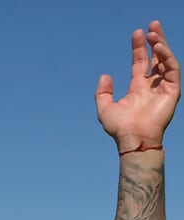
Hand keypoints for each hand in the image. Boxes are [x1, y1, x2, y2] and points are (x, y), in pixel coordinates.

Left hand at [97, 21, 179, 149]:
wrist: (133, 138)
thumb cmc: (120, 127)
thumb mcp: (105, 108)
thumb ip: (103, 92)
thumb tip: (105, 75)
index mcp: (138, 87)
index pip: (140, 62)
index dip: (139, 48)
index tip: (137, 33)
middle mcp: (152, 85)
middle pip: (156, 57)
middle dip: (155, 40)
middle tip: (152, 24)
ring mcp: (163, 87)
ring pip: (166, 60)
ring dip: (161, 46)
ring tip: (153, 34)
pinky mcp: (173, 90)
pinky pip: (172, 69)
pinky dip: (167, 57)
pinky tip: (159, 47)